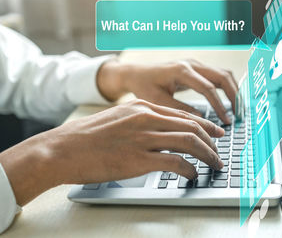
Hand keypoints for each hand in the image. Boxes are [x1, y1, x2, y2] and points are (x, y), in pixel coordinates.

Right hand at [0, 99, 223, 205]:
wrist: (62, 148)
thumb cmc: (87, 137)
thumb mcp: (117, 119)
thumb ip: (140, 122)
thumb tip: (160, 133)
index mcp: (141, 107)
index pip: (182, 114)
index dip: (204, 125)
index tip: (215, 133)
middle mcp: (146, 118)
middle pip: (191, 126)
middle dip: (211, 140)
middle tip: (219, 151)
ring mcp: (143, 137)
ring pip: (189, 142)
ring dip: (206, 154)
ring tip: (214, 164)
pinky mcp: (139, 158)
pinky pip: (175, 162)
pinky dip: (189, 168)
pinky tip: (192, 174)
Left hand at [97, 59, 237, 123]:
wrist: (136, 73)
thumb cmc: (144, 87)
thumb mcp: (158, 102)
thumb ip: (179, 111)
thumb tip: (201, 121)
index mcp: (181, 71)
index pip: (208, 88)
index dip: (219, 106)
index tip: (226, 121)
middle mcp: (191, 64)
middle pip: (222, 76)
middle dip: (234, 96)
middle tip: (239, 116)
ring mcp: (196, 64)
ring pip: (223, 74)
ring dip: (234, 91)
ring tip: (238, 111)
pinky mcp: (197, 68)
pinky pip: (218, 76)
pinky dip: (227, 89)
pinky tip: (229, 103)